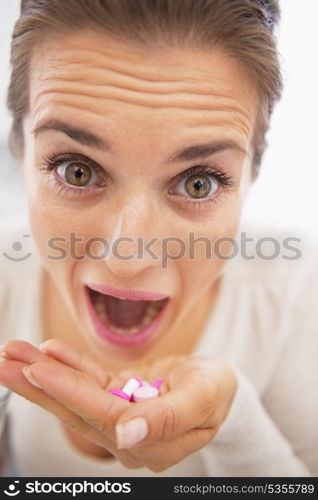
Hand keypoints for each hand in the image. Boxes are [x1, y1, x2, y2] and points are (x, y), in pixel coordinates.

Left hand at [0, 339, 236, 471]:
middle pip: (77, 408)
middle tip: (4, 361)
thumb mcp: (202, 401)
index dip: (70, 393)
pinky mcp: (117, 396)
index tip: (38, 371)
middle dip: (39, 384)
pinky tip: (48, 350)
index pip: (101, 416)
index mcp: (148, 443)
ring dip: (44, 372)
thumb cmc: (218, 393)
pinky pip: (90, 379)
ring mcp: (119, 414)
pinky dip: (69, 364)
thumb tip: (126, 435)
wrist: (220, 384)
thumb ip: (166, 420)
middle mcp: (126, 435)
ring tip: (12, 353)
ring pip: (77, 393)